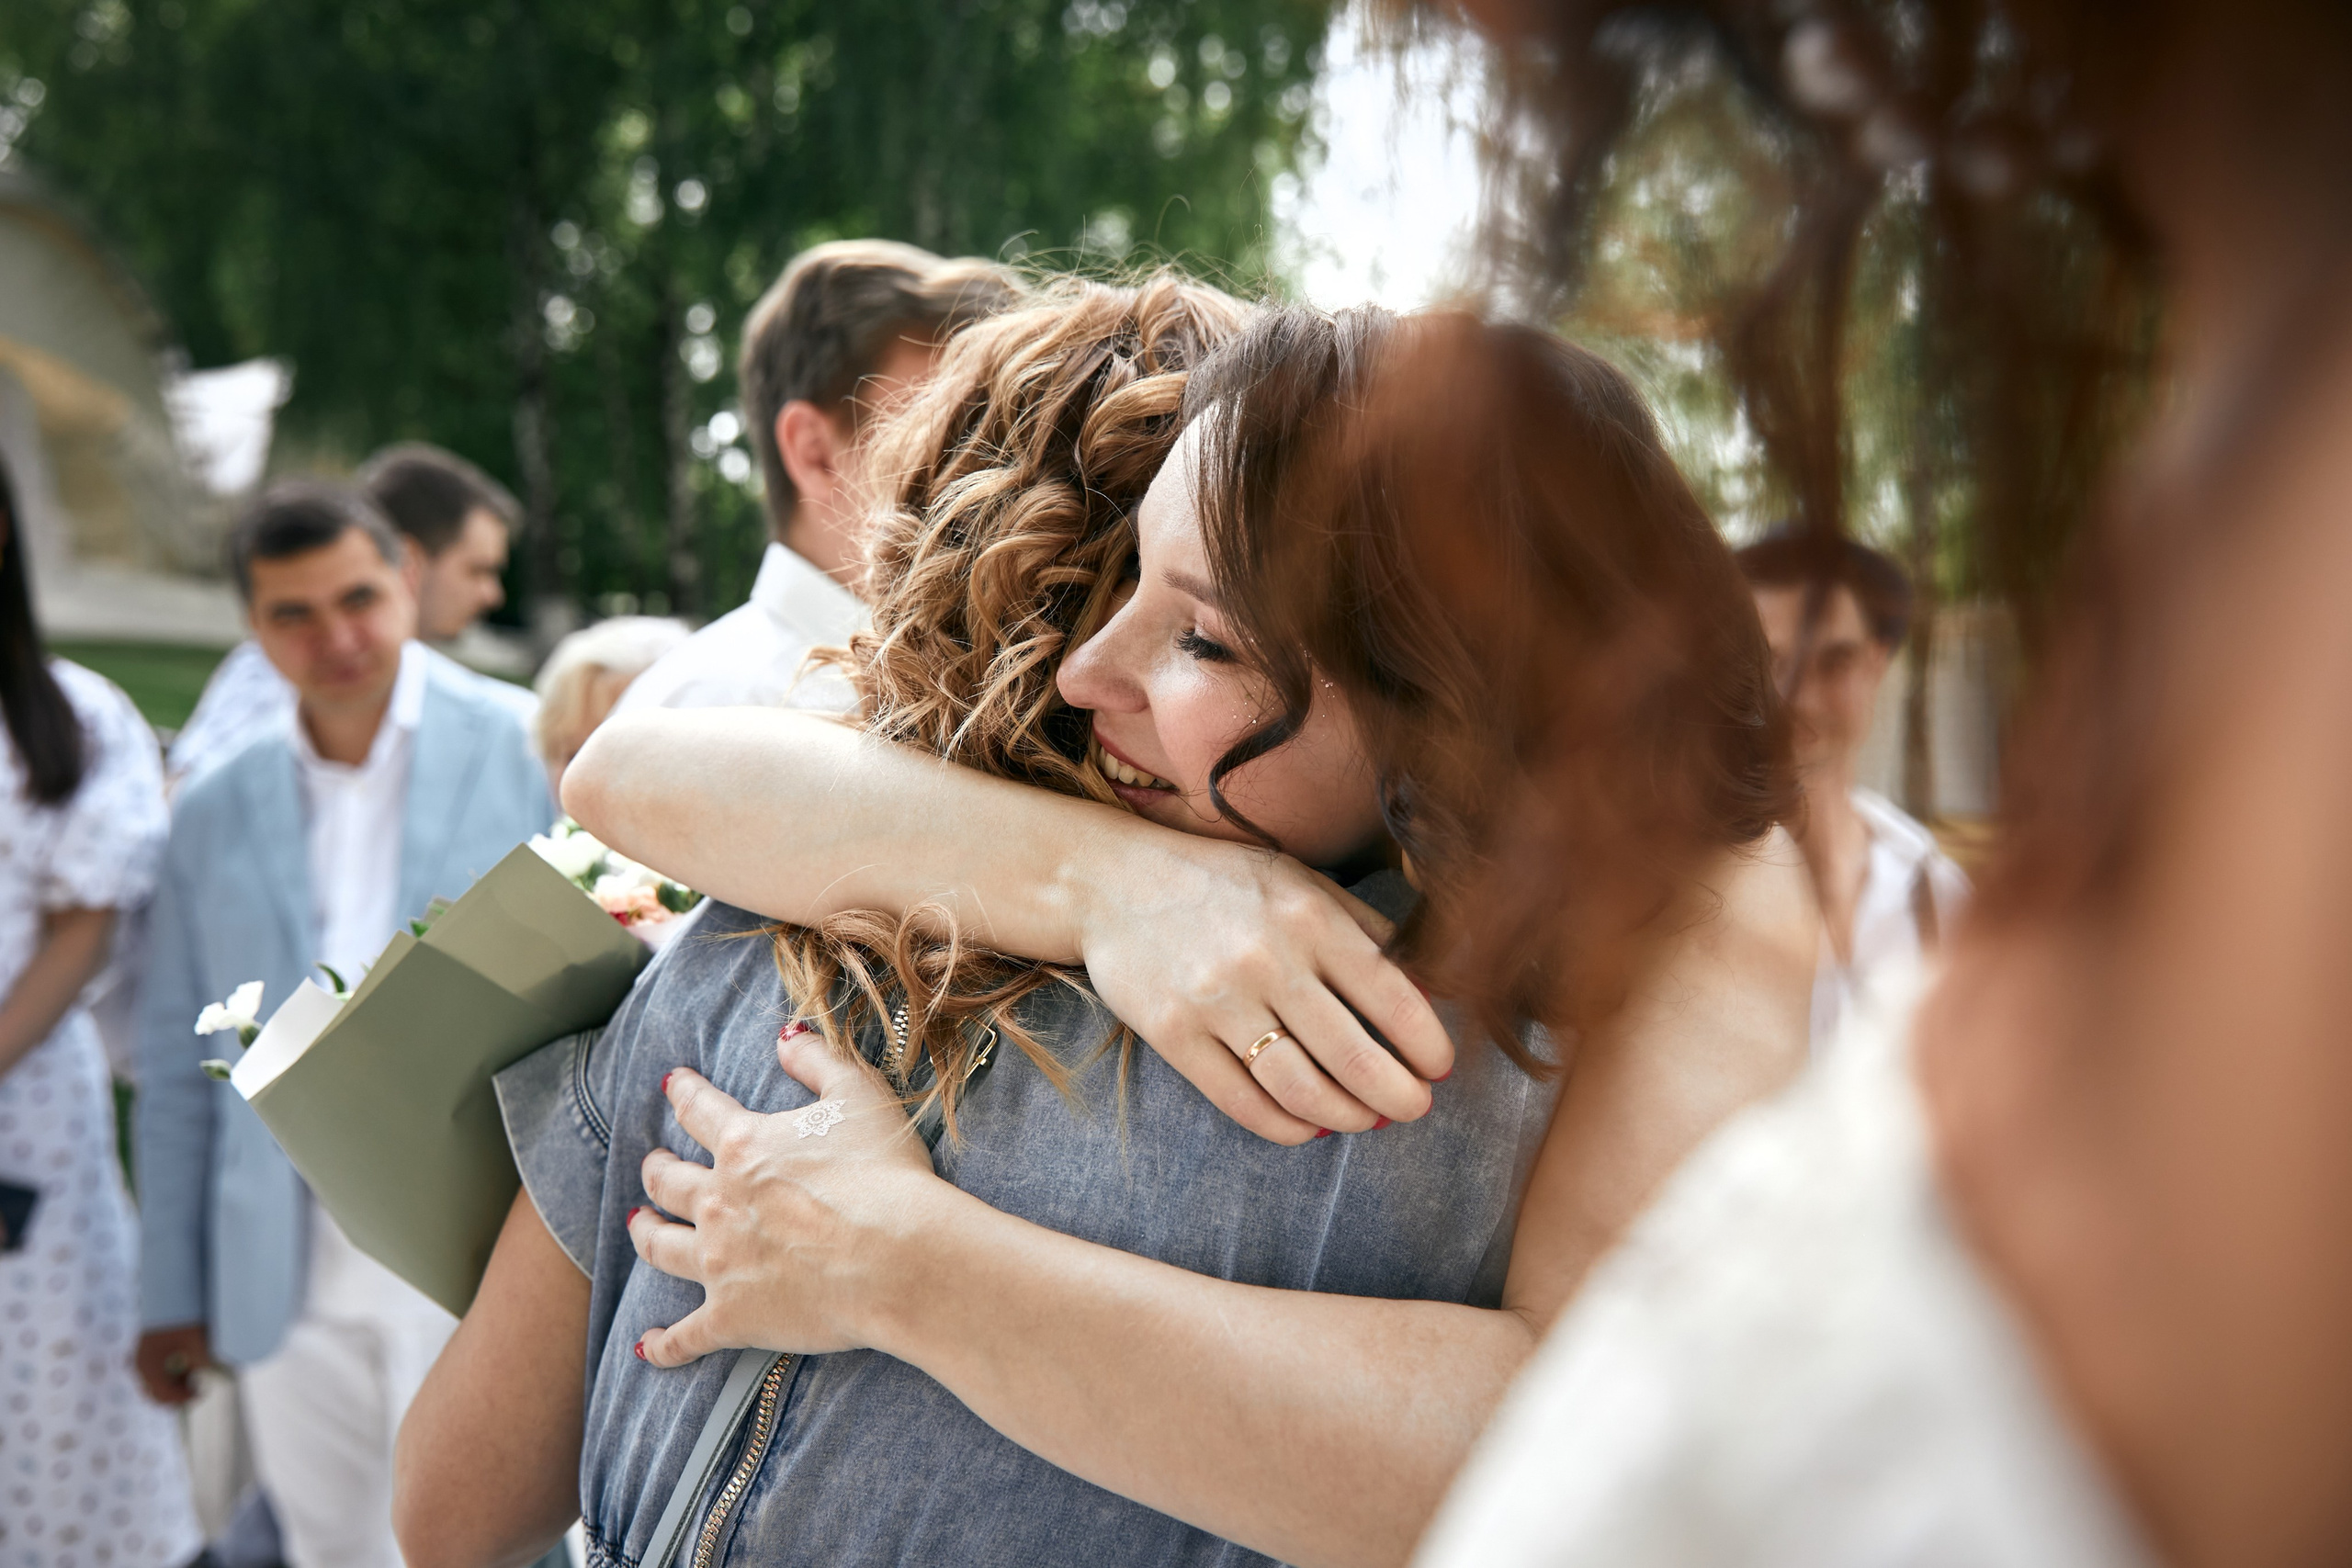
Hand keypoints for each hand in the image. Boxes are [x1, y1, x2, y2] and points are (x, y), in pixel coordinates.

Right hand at [135, 1323, 212, 1405]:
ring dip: (174, 1387)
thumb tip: (208, 1376)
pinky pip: (155, 1376)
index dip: (182, 1398)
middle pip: (155, 1395)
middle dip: (176, 1396)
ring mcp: (140, 1360)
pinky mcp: (146, 1355)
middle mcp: (139, 1365)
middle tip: (197, 1390)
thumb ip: (202, 1361)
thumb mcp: (196, 1339)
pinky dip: (170, 1377)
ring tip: (193, 1374)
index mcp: (148, 1364)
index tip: (202, 1393)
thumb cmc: (183, 1316)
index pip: (162, 1394)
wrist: (169, 1297)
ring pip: (154, 1387)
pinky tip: (187, 1368)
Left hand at [628, 1026, 947, 1367]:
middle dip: (658, 1169)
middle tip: (653, 1165)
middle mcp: (720, 1202)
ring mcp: (720, 1263)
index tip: (672, 1084)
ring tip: (640, 1224)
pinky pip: (685, 1336)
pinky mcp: (732, 1318)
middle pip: (670, 1182)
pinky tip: (647, 1347)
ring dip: (646, 1232)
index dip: (685, 1093)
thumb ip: (819, 1061)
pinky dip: (663, 1344)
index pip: (701, 1110)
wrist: (896, 1256)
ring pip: (662, 1247)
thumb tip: (786, 1036)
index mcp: (746, 1147)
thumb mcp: (859, 1096)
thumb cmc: (885, 1174)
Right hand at [1068, 835, 1452, 1144]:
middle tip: (1414, 1108)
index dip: (1427, 1045)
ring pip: (1300, 1087)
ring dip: (1346, 1116)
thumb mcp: (1297, 879)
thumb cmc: (1218, 881)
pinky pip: (1242, 1101)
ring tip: (1366, 1120)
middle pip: (1353, 1055)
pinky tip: (1309, 1127)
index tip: (1439, 1069)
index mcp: (1310, 917)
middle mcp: (1268, 960)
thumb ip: (1360, 927)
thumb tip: (1425, 986)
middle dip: (1398, 1096)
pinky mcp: (1174, 1035)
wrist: (1110, 881)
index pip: (1392, 997)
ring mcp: (1217, 1001)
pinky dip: (1286, 1126)